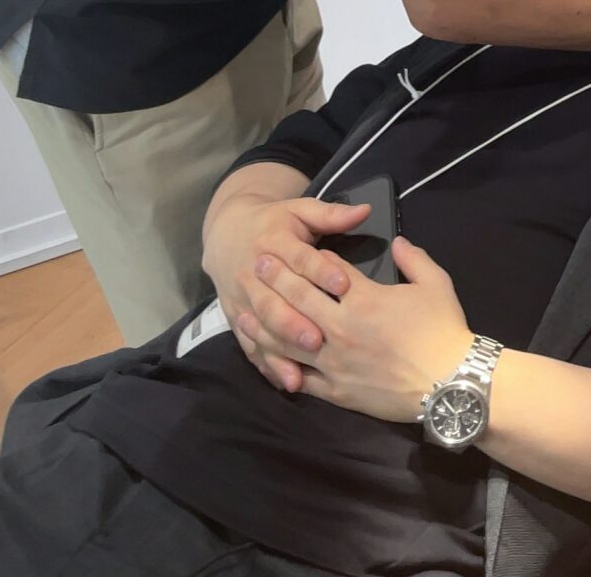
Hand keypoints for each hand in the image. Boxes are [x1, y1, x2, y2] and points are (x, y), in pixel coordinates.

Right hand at [201, 184, 367, 392]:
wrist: (225, 235)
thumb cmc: (274, 223)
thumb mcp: (300, 210)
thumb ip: (331, 214)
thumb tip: (365, 210)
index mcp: (273, 242)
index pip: (299, 259)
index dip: (321, 271)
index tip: (344, 285)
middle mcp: (253, 274)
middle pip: (274, 301)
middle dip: (295, 322)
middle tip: (320, 338)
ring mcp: (242, 300)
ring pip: (260, 327)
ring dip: (280, 348)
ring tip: (302, 368)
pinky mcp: (237, 319)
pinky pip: (249, 345)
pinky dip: (266, 363)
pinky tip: (285, 380)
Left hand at [244, 237, 475, 425]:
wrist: (449, 383)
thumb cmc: (443, 331)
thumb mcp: (436, 284)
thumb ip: (414, 258)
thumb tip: (398, 241)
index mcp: (364, 298)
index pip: (326, 271)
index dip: (309, 257)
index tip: (292, 248)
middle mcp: (340, 327)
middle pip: (298, 298)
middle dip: (276, 278)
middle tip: (257, 263)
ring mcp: (333, 361)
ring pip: (287, 339)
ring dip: (262, 322)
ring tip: (244, 310)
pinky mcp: (334, 389)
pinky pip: (299, 375)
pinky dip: (279, 365)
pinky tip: (266, 357)